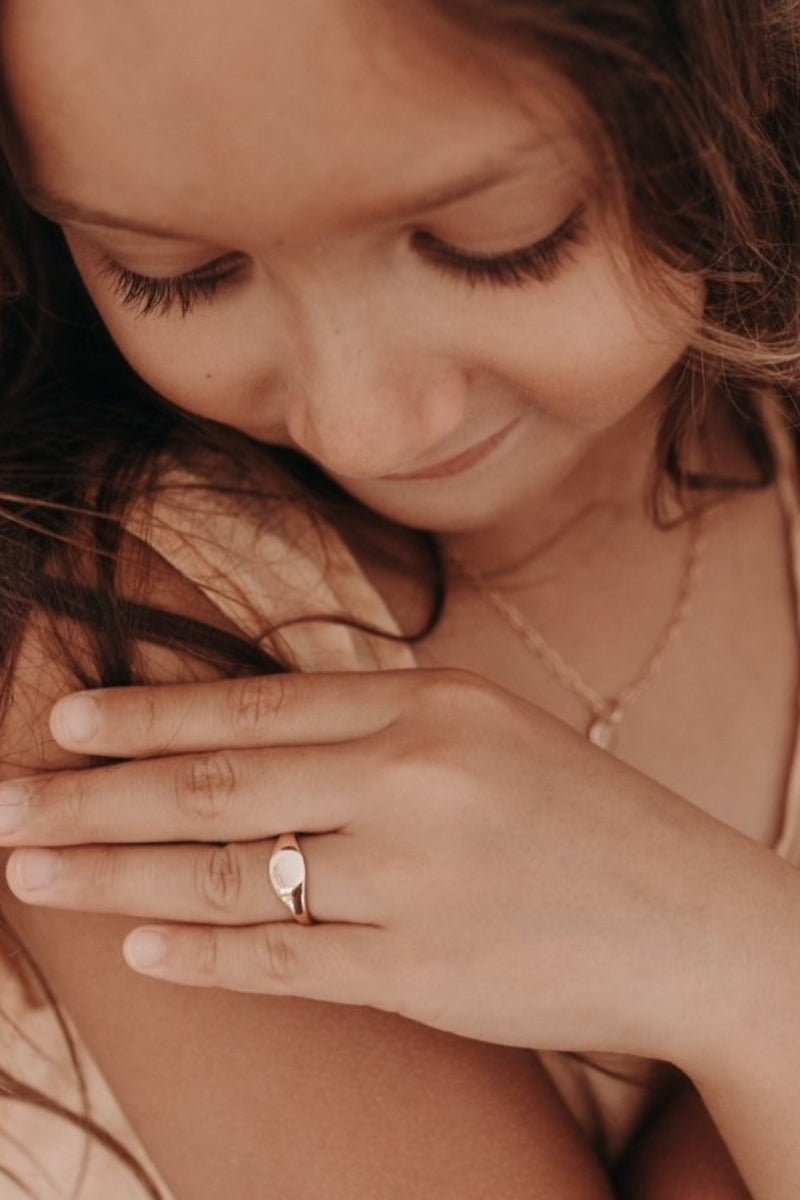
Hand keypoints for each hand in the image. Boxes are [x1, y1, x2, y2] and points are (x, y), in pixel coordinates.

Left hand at [0, 668, 765, 1062]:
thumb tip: (239, 738)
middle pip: (217, 789)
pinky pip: (282, 961)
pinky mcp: (419, 970)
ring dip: (115, 874)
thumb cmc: (579, 816)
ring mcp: (412, 879)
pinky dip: (200, 951)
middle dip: (95, 797)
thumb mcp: (483, 731)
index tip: (62, 724)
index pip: (253, 708)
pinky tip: (136, 943)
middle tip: (8, 802)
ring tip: (34, 869)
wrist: (688, 918)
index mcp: (427, 705)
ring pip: (228, 876)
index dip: (147, 718)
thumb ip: (370, 727)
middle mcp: (412, 780)